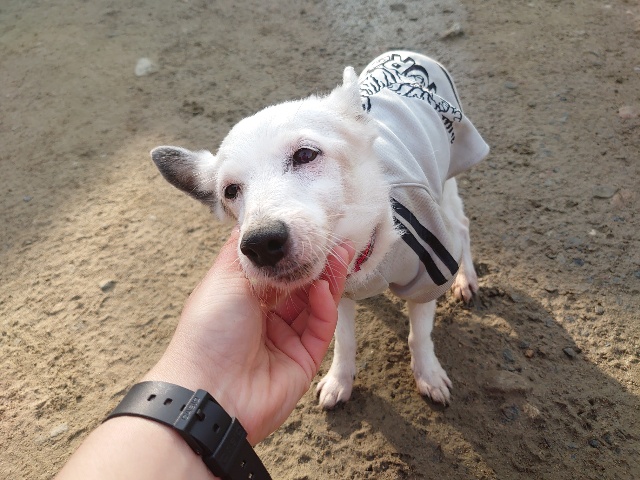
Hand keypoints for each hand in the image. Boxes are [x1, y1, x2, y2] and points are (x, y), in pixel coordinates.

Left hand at [145, 229, 353, 443]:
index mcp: (243, 299)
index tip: (310, 230)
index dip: (293, 252)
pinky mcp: (304, 360)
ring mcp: (286, 340)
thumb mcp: (222, 278)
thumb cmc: (208, 331)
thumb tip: (254, 224)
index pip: (276, 271)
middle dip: (317, 263)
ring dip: (328, 280)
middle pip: (300, 287)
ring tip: (340, 254)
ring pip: (314, 305)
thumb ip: (244, 252)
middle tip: (336, 240)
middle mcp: (266, 319)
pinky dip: (325, 307)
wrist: (210, 390)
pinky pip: (320, 329)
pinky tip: (324, 288)